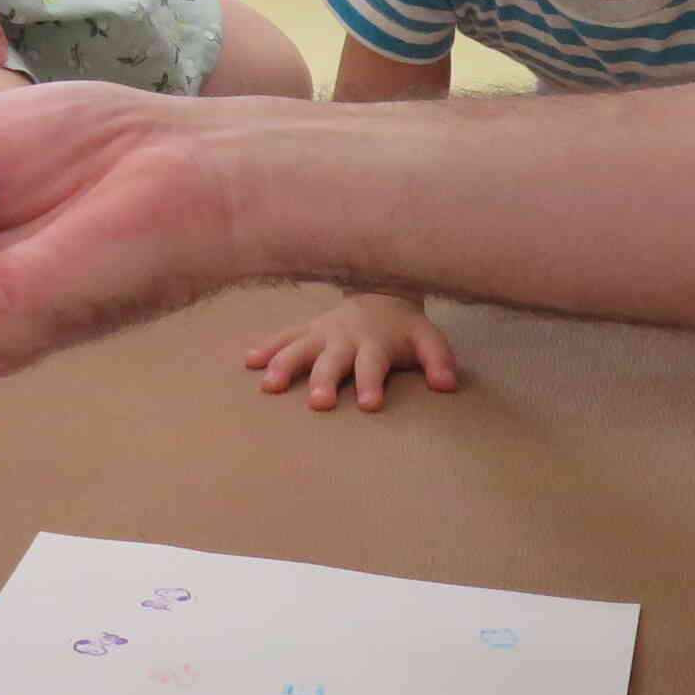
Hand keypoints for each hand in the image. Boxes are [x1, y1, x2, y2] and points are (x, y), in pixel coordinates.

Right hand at [246, 292, 461, 413]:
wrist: (380, 289)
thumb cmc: (403, 328)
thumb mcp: (428, 338)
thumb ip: (439, 361)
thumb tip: (446, 385)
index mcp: (374, 342)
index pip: (373, 364)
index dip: (371, 383)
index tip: (369, 404)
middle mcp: (344, 337)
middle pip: (331, 360)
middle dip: (324, 380)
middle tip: (319, 403)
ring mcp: (321, 332)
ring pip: (299, 347)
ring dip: (284, 365)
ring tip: (270, 385)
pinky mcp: (307, 329)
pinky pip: (283, 336)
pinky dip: (266, 347)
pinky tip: (248, 361)